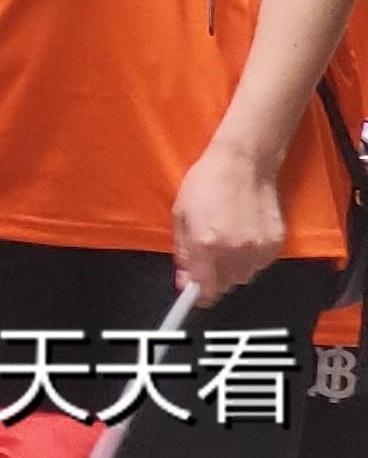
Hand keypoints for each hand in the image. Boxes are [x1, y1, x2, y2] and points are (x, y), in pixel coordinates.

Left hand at [174, 139, 286, 305]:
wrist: (243, 164)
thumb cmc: (205, 184)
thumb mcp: (180, 214)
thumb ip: (183, 252)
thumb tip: (185, 280)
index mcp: (207, 245)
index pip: (206, 289)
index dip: (198, 293)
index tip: (194, 291)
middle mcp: (235, 252)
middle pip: (225, 285)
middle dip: (214, 277)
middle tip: (208, 256)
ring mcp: (259, 249)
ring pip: (244, 276)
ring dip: (232, 269)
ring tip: (226, 242)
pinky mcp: (276, 244)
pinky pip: (260, 264)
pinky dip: (250, 258)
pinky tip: (243, 236)